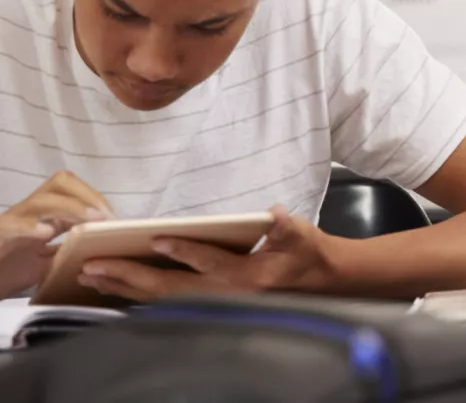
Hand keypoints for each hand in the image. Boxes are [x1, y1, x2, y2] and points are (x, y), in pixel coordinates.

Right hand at [0, 171, 113, 296]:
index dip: (97, 199)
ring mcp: (14, 221)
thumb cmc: (10, 271)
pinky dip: (30, 226)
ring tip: (90, 220)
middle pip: (61, 183)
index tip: (116, 220)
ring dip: (70, 207)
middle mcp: (32, 212)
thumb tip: (103, 249)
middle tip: (105, 218)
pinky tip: (45, 232)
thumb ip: (71, 253)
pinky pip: (13, 225)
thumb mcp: (50, 264)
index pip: (75, 191)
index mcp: (47, 215)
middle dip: (88, 195)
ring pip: (41, 199)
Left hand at [80, 206, 340, 302]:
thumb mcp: (301, 235)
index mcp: (250, 275)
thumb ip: (285, 226)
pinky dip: (136, 297)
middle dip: (132, 276)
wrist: (318, 284)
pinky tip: (113, 289)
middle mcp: (226, 295)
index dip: (185, 251)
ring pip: (162, 299)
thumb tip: (272, 214)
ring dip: (125, 288)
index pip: (212, 262)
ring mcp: (215, 304)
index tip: (157, 240)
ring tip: (93, 275)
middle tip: (96, 265)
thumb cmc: (305, 253)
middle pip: (172, 288)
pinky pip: (165, 305)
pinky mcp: (207, 307)